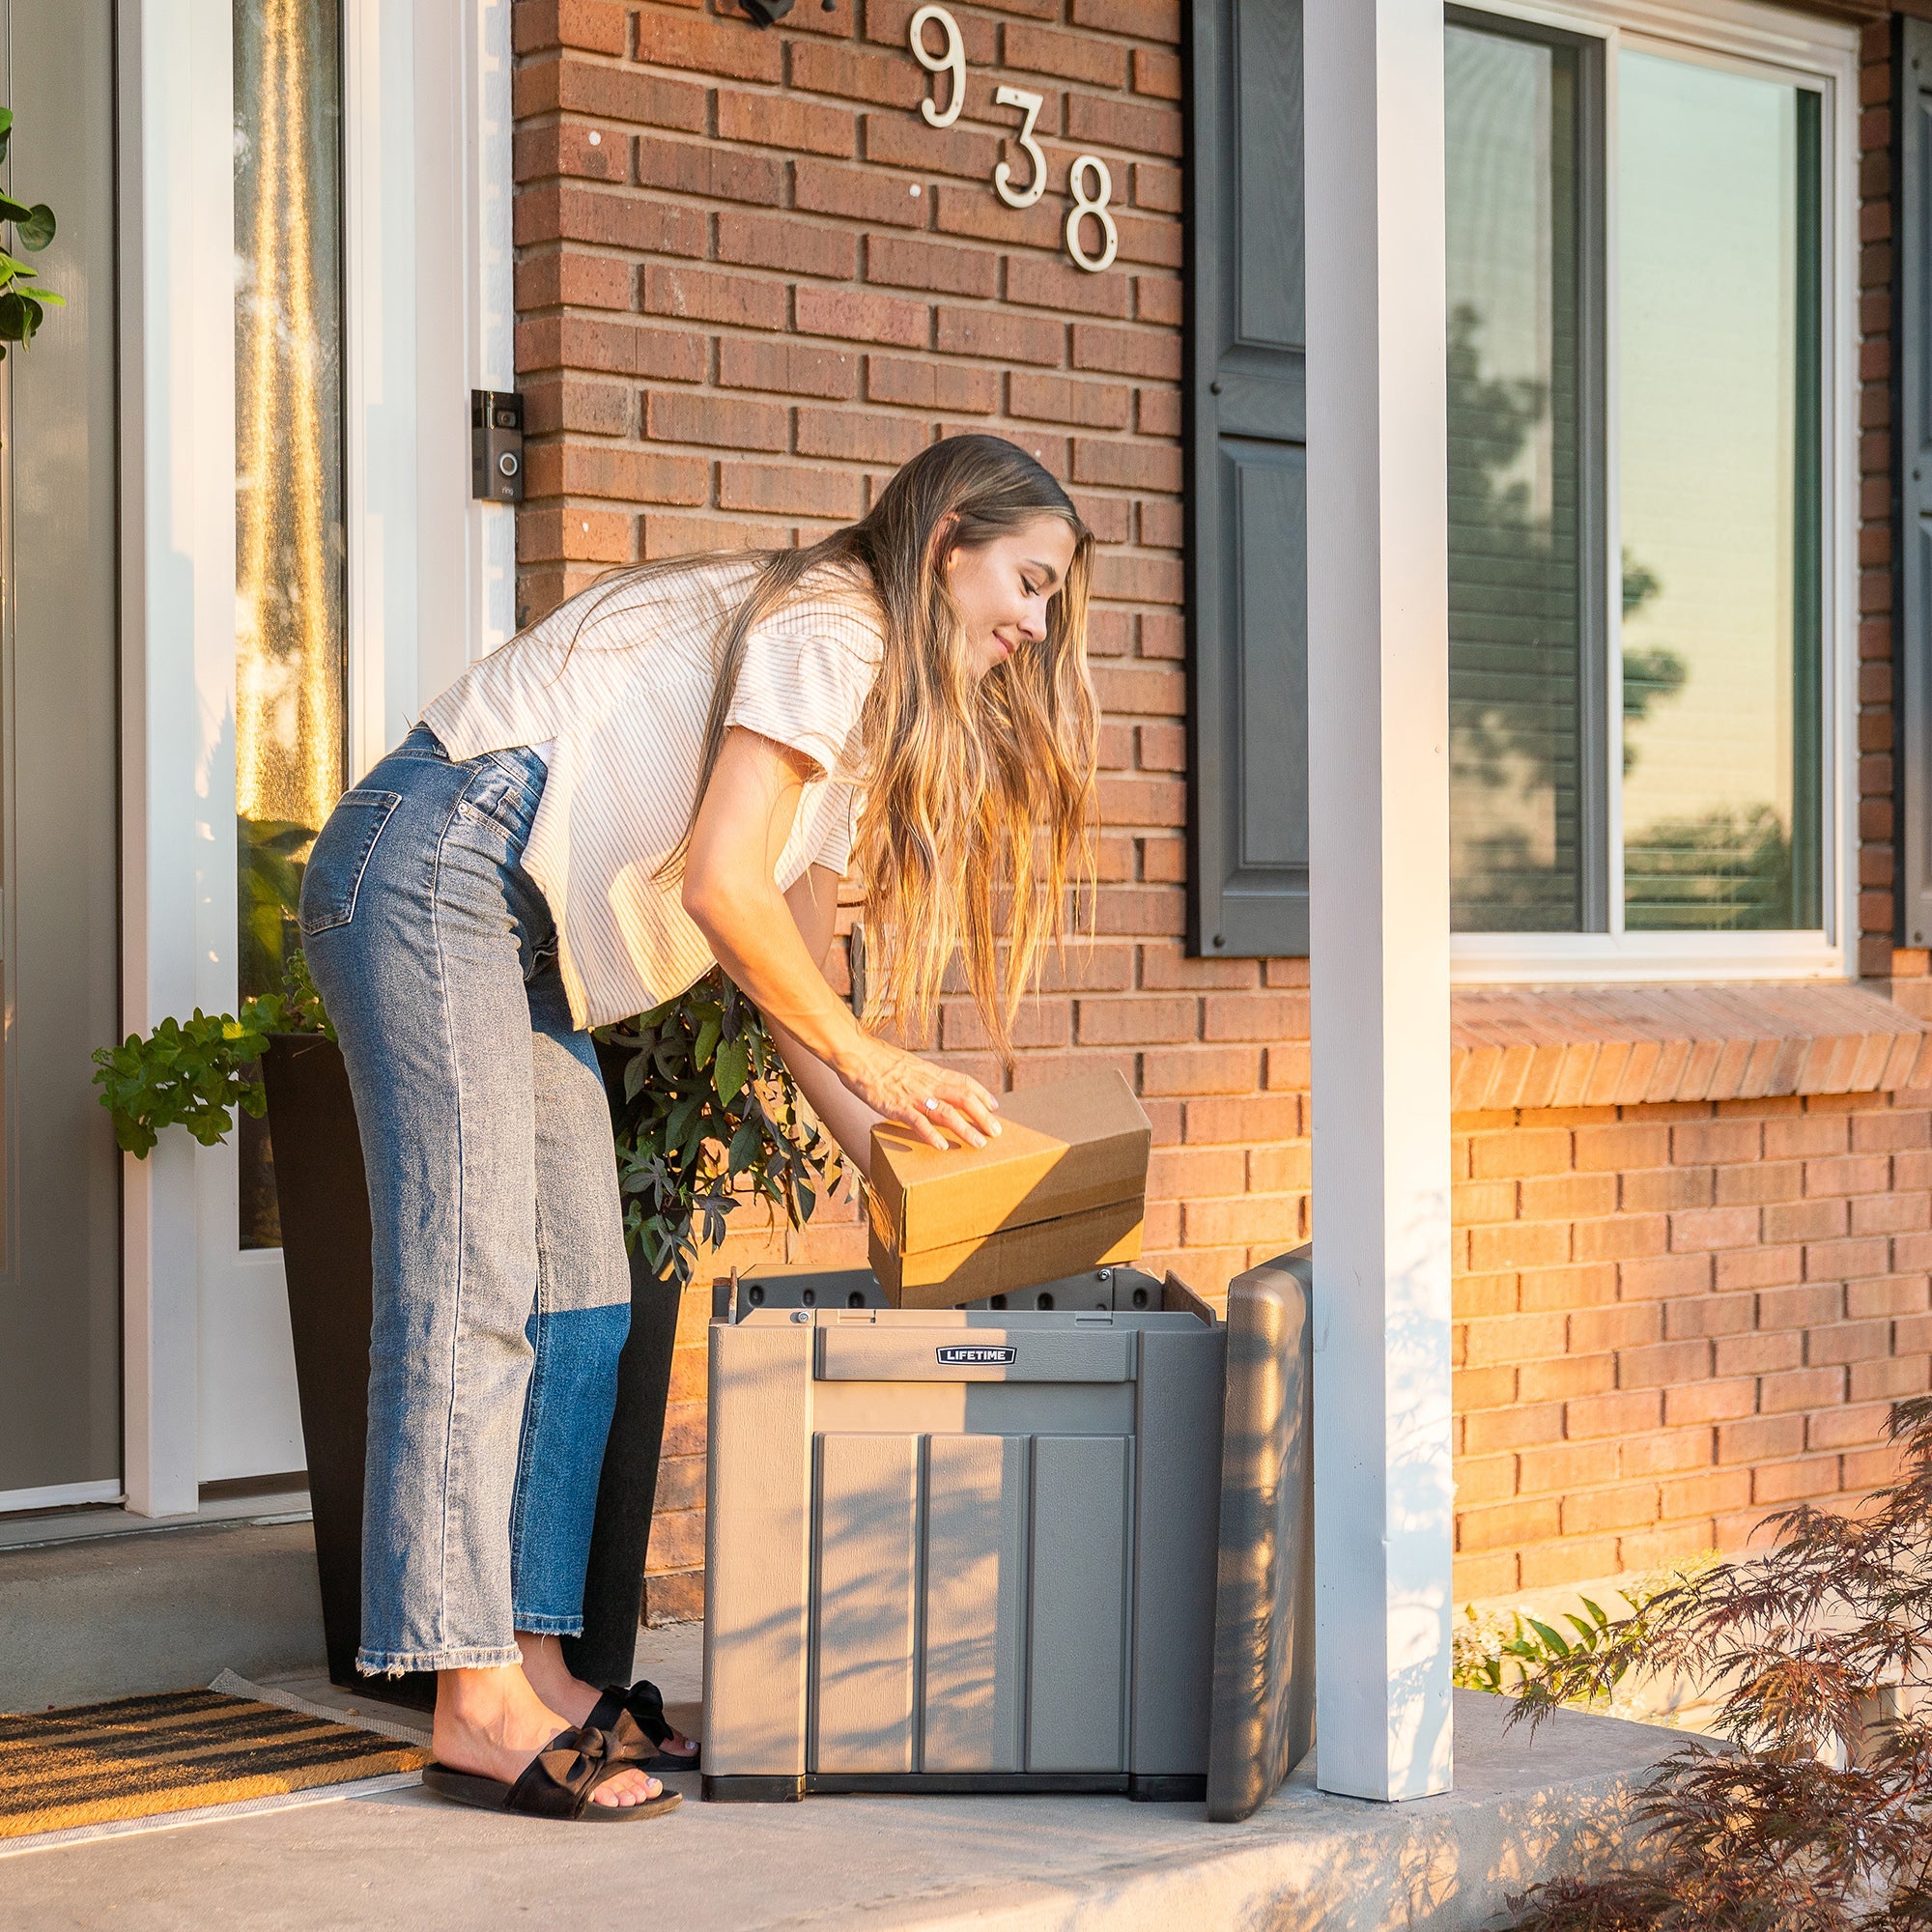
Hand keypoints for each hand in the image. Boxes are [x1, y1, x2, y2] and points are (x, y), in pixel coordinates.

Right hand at [843, 1040, 1000, 1150]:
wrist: (857, 1054)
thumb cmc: (878, 1060)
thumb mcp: (908, 1064)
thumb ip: (923, 1076)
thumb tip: (932, 1085)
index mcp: (930, 1072)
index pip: (963, 1081)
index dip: (981, 1093)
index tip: (994, 1105)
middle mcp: (927, 1083)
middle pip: (963, 1098)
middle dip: (982, 1116)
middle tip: (996, 1132)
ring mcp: (913, 1095)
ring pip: (946, 1112)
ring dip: (965, 1128)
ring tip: (979, 1143)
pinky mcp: (896, 1106)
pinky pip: (918, 1122)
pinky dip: (931, 1134)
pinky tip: (942, 1146)